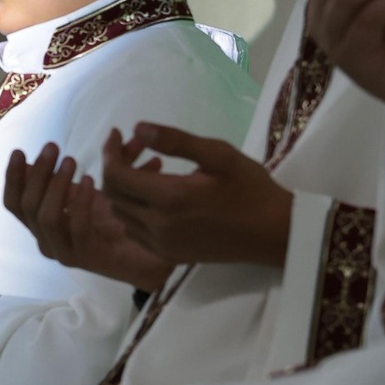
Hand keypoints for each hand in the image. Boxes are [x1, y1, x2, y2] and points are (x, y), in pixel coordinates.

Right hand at [3, 145, 172, 290]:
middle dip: (37, 174)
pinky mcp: (86, 258)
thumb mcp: (114, 186)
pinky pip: (75, 228)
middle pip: (27, 207)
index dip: (13, 178)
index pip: (15, 203)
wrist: (152, 255)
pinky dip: (79, 202)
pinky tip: (88, 181)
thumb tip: (116, 132)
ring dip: (55, 185)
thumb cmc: (124, 222)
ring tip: (71, 161)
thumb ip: (113, 161)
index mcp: (44, 222)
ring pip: (45, 218)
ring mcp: (64, 252)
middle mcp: (47, 239)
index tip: (20, 151)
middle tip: (53, 148)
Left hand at [99, 124, 292, 268]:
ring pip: (121, 214)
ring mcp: (161, 245)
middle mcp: (158, 227)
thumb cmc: (251, 189)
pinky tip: (156, 195)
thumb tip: (137, 128)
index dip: (110, 152)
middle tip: (135, 147)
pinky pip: (135, 230)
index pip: (115, 176)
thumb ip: (176, 141)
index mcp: (169, 200)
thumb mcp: (219, 155)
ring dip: (125, 189)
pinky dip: (134, 209)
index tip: (116, 133)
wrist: (274, 233)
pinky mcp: (169, 255)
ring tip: (150, 168)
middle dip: (116, 166)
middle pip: (113, 195)